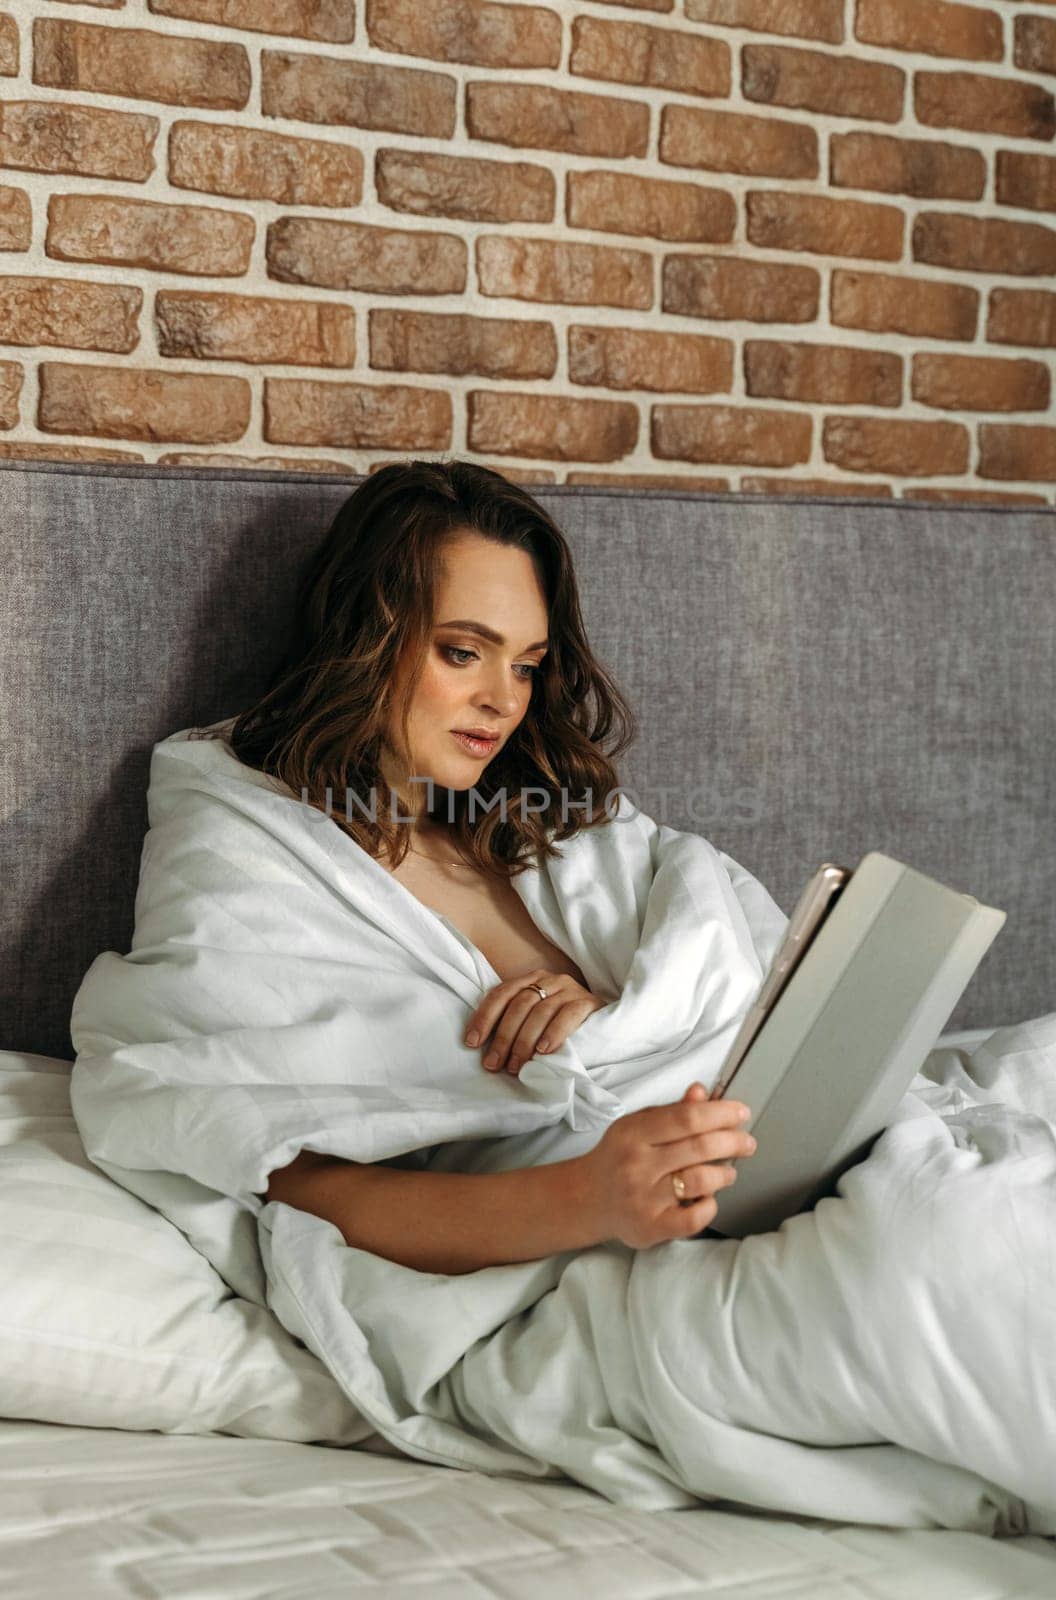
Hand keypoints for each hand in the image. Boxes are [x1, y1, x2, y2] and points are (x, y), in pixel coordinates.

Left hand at [464, 971, 609, 1075]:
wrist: (606, 1024)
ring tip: (516, 1066)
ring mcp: (570, 989)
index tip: (472, 1043)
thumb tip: (485, 1049)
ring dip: (524, 1042)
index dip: (484, 1017)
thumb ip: (516, 1024)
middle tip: (494, 1064)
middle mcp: (549, 980)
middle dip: (503, 1037)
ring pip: (540, 1012)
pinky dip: (553, 1034)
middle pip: (519, 1005)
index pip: (501, 994)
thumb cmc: (564, 1026)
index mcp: (531, 981)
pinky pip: (567, 1016)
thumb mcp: (536, 1020)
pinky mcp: (588, 1002)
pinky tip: (543, 1051)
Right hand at [579, 1083, 756, 1247]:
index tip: (740, 1112)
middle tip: (747, 1142)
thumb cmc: (620, 1157)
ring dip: (724, 1174)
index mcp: (634, 1133)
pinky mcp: (650, 1227)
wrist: (587, 1198)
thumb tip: (702, 1092)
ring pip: (700, 1181)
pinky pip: (693, 1218)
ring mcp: (643, 1199)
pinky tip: (708, 1198)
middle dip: (733, 1141)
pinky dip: (710, 1206)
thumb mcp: (638, 1126)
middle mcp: (636, 1165)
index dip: (721, 1113)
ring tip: (728, 1171)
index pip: (687, 1118)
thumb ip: (672, 1112)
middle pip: (699, 1148)